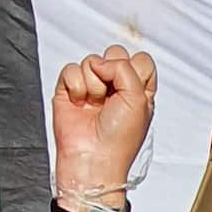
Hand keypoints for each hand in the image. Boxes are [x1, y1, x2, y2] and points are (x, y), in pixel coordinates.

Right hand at [53, 45, 155, 211]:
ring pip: (91, 60)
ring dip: (94, 84)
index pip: (141, 61)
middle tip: (112, 95)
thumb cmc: (120, 139)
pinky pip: (71, 69)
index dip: (136, 68)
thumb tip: (101, 62)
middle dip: (113, 71)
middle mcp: (117, 89)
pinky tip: (80, 104)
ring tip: (96, 104)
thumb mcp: (139, 99)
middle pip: (115, 54)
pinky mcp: (71, 90)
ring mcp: (93, 88)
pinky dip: (76, 86)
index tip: (133, 88)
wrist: (93, 158)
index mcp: (139, 92)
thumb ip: (125, 68)